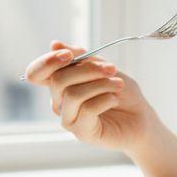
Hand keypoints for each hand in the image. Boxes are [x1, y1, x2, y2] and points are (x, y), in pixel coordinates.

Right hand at [23, 41, 150, 151]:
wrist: (140, 117)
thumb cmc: (120, 90)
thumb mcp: (102, 67)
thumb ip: (80, 58)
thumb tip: (54, 44)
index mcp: (60, 83)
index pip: (35, 73)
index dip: (48, 61)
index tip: (71, 54)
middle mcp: (59, 102)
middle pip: (57, 80)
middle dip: (88, 69)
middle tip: (111, 69)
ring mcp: (68, 119)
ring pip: (72, 94)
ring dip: (100, 84)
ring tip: (119, 84)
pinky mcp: (81, 133)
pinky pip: (87, 110)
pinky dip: (105, 99)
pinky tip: (115, 99)